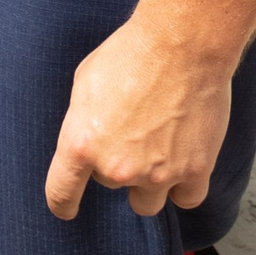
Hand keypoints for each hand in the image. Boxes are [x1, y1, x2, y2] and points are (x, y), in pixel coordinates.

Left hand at [44, 10, 235, 220]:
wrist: (181, 44)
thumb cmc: (130, 54)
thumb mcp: (85, 82)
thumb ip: (82, 121)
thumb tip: (86, 142)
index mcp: (81, 142)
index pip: (62, 192)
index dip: (62, 204)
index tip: (65, 210)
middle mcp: (116, 165)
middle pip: (110, 184)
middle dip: (117, 162)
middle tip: (133, 128)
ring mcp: (156, 172)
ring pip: (146, 200)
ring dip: (149, 181)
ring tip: (159, 145)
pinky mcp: (194, 171)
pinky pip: (186, 199)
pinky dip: (184, 186)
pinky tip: (184, 163)